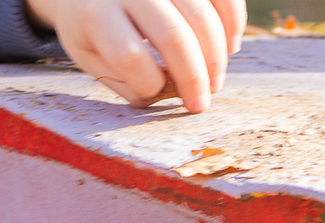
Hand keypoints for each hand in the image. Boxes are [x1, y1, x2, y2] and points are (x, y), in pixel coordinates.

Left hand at [29, 0, 242, 113]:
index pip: (130, 57)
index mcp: (96, 15)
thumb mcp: (91, 55)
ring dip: (216, 57)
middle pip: (173, 37)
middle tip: (200, 105)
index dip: (149, 84)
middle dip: (194, 79)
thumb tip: (171, 93)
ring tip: (214, 83)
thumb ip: (124, 78)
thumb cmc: (92, 25)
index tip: (154, 93)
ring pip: (201, 17)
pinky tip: (230, 46)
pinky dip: (233, 21)